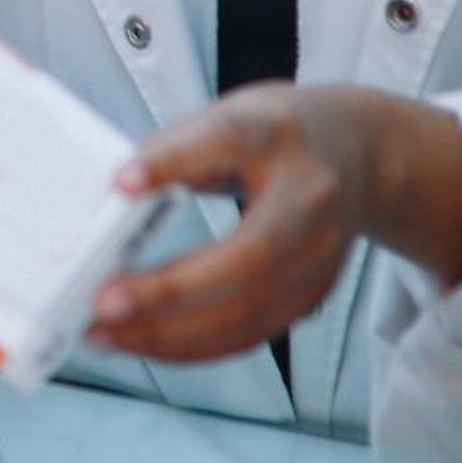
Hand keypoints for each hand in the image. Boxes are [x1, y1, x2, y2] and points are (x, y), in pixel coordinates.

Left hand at [85, 84, 461, 367]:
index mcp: (279, 135)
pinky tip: (144, 341)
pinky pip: (249, 333)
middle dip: (170, 290)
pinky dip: (192, 346)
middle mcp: (310, 201)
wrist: (359, 154)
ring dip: (171, 334)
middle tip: (102, 303)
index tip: (123, 182)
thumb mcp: (229, 116)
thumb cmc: (278, 134)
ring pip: (249, 313)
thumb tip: (117, 198)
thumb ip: (176, 150)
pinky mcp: (312, 297)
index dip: (175, 162)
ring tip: (105, 334)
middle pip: (247, 257)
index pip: (229, 142)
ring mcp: (320, 257)